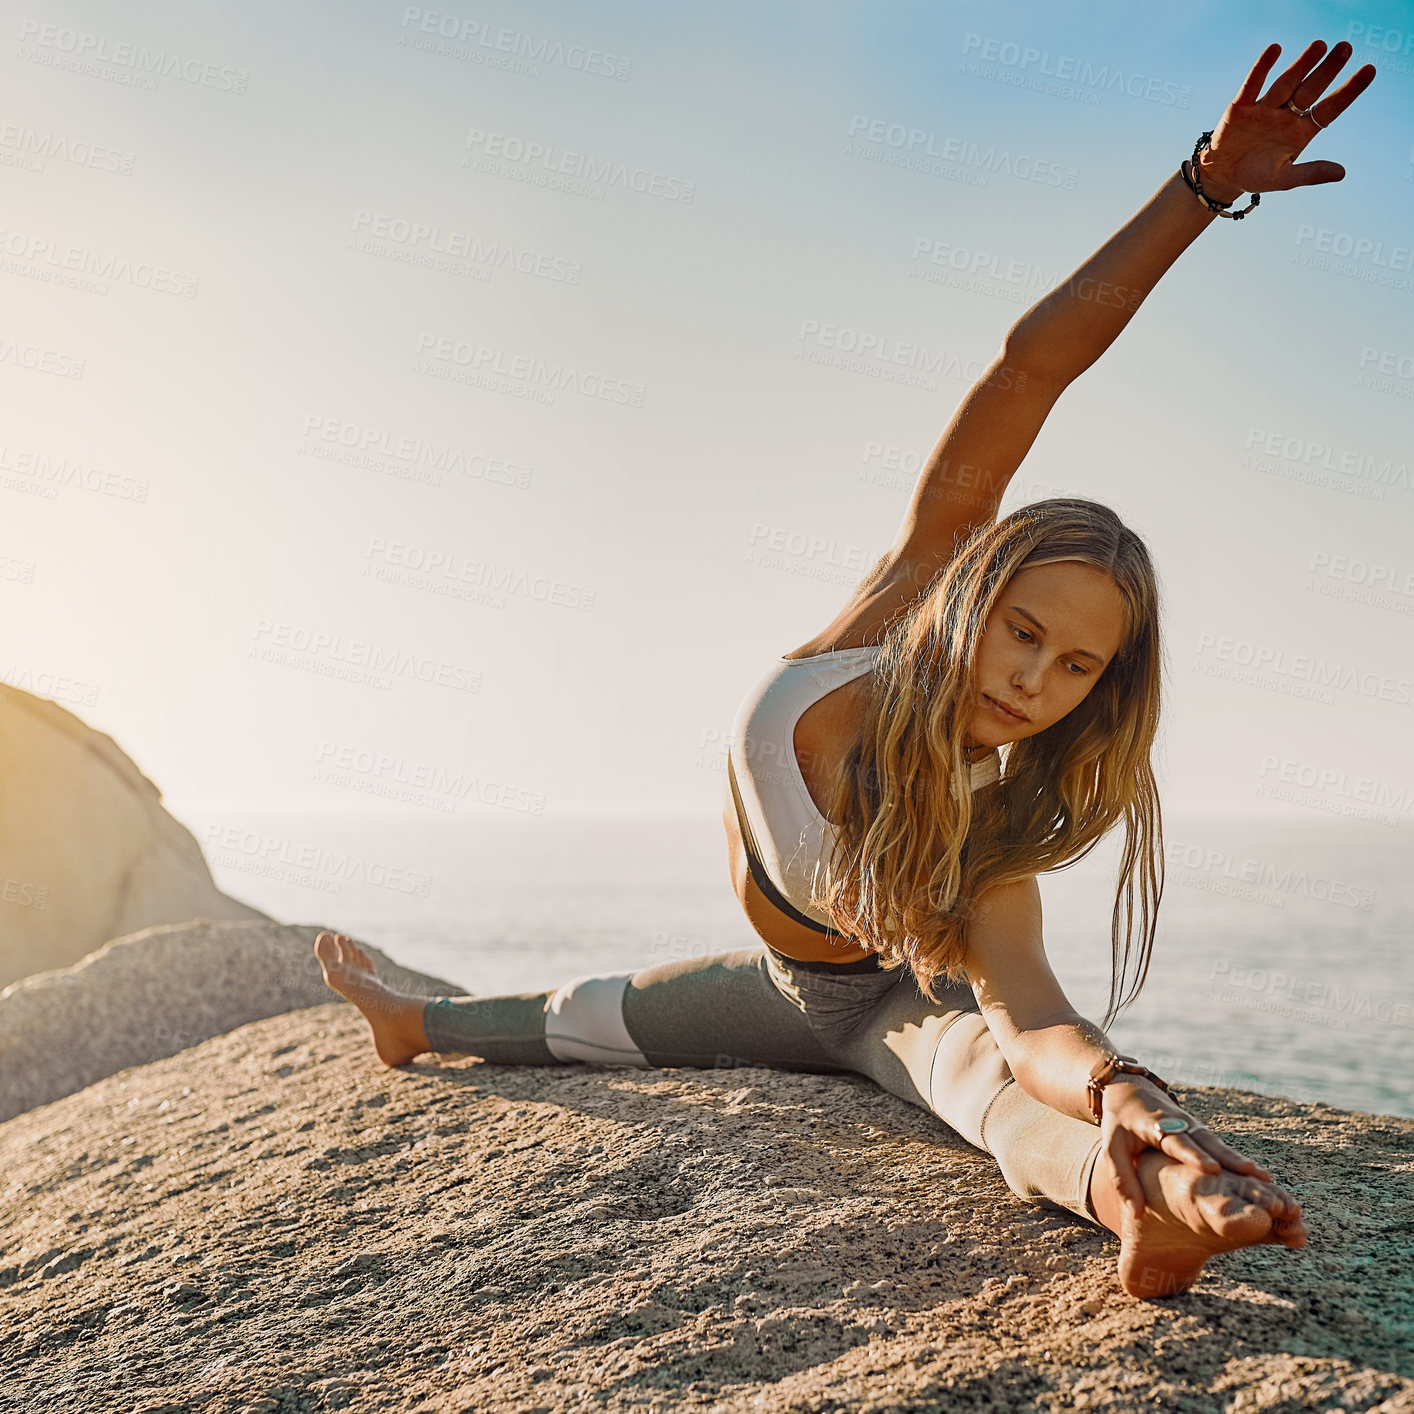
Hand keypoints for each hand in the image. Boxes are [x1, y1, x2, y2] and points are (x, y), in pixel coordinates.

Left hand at [1100, 1079, 1273, 1220]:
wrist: (1128, 1089)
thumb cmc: (1118, 1122)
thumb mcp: (1112, 1148)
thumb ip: (1123, 1181)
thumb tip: (1136, 1216)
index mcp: (1151, 1123)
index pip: (1174, 1140)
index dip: (1192, 1154)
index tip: (1211, 1169)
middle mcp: (1175, 1121)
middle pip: (1203, 1141)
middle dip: (1227, 1157)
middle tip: (1251, 1174)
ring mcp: (1189, 1123)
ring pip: (1215, 1142)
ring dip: (1238, 1159)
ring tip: (1263, 1177)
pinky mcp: (1197, 1129)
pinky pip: (1217, 1144)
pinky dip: (1236, 1157)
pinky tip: (1256, 1174)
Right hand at [1199, 39, 1376, 197]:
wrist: (1221, 176)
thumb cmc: (1255, 176)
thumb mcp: (1283, 179)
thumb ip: (1310, 173)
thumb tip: (1341, 173)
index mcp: (1300, 131)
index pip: (1329, 108)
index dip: (1348, 91)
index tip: (1369, 71)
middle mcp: (1286, 115)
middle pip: (1310, 89)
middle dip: (1327, 70)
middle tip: (1345, 48)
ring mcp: (1264, 108)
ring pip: (1286, 84)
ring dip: (1302, 65)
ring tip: (1319, 46)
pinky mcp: (1240, 107)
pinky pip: (1252, 85)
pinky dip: (1262, 68)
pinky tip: (1275, 50)